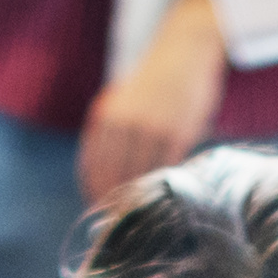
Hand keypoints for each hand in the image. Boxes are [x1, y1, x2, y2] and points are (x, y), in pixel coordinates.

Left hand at [78, 0, 223, 208]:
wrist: (185, 49)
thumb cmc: (156, 83)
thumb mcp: (123, 103)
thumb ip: (113, 135)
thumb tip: (108, 181)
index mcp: (104, 115)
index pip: (91, 167)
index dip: (94, 195)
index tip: (99, 214)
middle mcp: (121, 122)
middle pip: (112, 177)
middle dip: (114, 204)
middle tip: (120, 227)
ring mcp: (148, 127)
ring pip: (137, 176)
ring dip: (139, 201)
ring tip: (143, 220)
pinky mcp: (175, 131)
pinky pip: (164, 169)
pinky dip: (162, 187)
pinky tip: (165, 199)